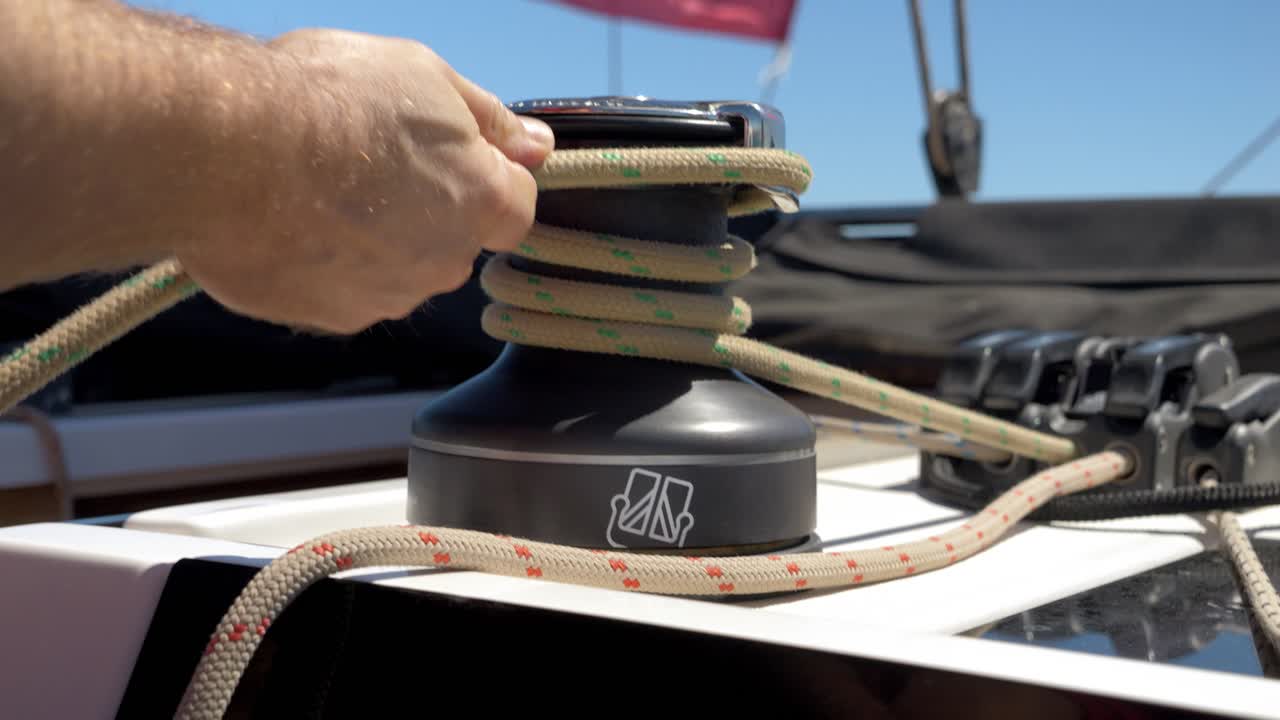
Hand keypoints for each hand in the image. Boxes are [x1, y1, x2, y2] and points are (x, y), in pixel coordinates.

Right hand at [174, 29, 553, 333]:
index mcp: (480, 201)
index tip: (449, 156)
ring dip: (372, 240)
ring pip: (396, 271)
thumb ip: (490, 119)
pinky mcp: (328, 317)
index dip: (486, 179)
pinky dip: (323, 263)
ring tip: (318, 189)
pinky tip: (288, 221)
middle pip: (453, 242)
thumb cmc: (326, 101)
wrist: (225, 152)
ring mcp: (385, 297)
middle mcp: (443, 262)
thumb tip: (537, 146)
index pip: (516, 208)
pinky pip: (339, 290)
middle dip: (426, 211)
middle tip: (368, 161)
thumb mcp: (424, 74)